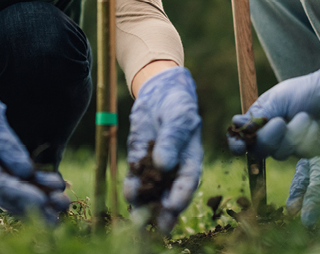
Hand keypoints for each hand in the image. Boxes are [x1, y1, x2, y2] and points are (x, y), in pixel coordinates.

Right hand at [0, 67, 69, 220]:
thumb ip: (5, 142)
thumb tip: (25, 171)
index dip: (20, 194)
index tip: (42, 201)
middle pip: (9, 195)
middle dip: (35, 205)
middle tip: (61, 209)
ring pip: (16, 190)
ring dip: (40, 197)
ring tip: (64, 202)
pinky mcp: (1, 161)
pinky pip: (19, 179)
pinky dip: (38, 184)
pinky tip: (57, 185)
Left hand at [124, 67, 202, 233]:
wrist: (159, 92)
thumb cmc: (176, 105)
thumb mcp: (177, 118)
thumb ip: (172, 140)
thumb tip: (164, 165)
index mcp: (191, 160)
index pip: (188, 182)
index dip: (181, 196)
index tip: (173, 206)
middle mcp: (174, 168)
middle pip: (170, 194)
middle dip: (163, 212)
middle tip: (158, 227)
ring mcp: (155, 166)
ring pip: (151, 191)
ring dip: (145, 205)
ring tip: (138, 218)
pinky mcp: (138, 160)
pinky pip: (135, 178)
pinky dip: (132, 188)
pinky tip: (128, 195)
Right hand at [227, 56, 319, 159]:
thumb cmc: (305, 91)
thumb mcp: (278, 98)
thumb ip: (258, 114)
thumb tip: (235, 123)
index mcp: (260, 118)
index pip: (242, 137)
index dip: (238, 144)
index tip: (241, 145)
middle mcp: (271, 134)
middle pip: (259, 150)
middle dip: (270, 137)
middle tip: (281, 121)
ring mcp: (289, 144)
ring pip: (280, 153)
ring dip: (293, 135)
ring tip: (305, 117)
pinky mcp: (307, 151)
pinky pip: (300, 153)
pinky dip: (307, 138)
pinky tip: (314, 126)